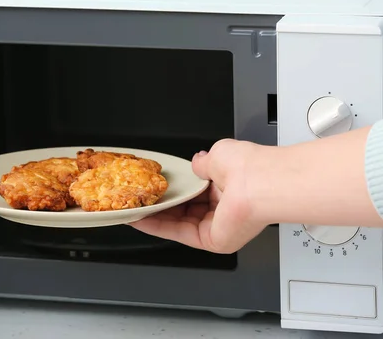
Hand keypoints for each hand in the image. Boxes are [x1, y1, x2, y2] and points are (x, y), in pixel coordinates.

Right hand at [129, 139, 269, 253]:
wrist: (261, 183)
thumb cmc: (248, 167)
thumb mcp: (218, 155)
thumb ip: (203, 163)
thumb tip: (196, 163)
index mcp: (228, 189)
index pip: (196, 193)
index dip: (175, 190)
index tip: (156, 187)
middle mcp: (224, 210)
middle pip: (184, 210)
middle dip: (160, 205)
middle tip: (139, 199)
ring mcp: (218, 227)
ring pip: (178, 223)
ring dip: (154, 216)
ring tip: (133, 208)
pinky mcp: (211, 240)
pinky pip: (179, 233)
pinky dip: (157, 226)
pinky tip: (140, 218)